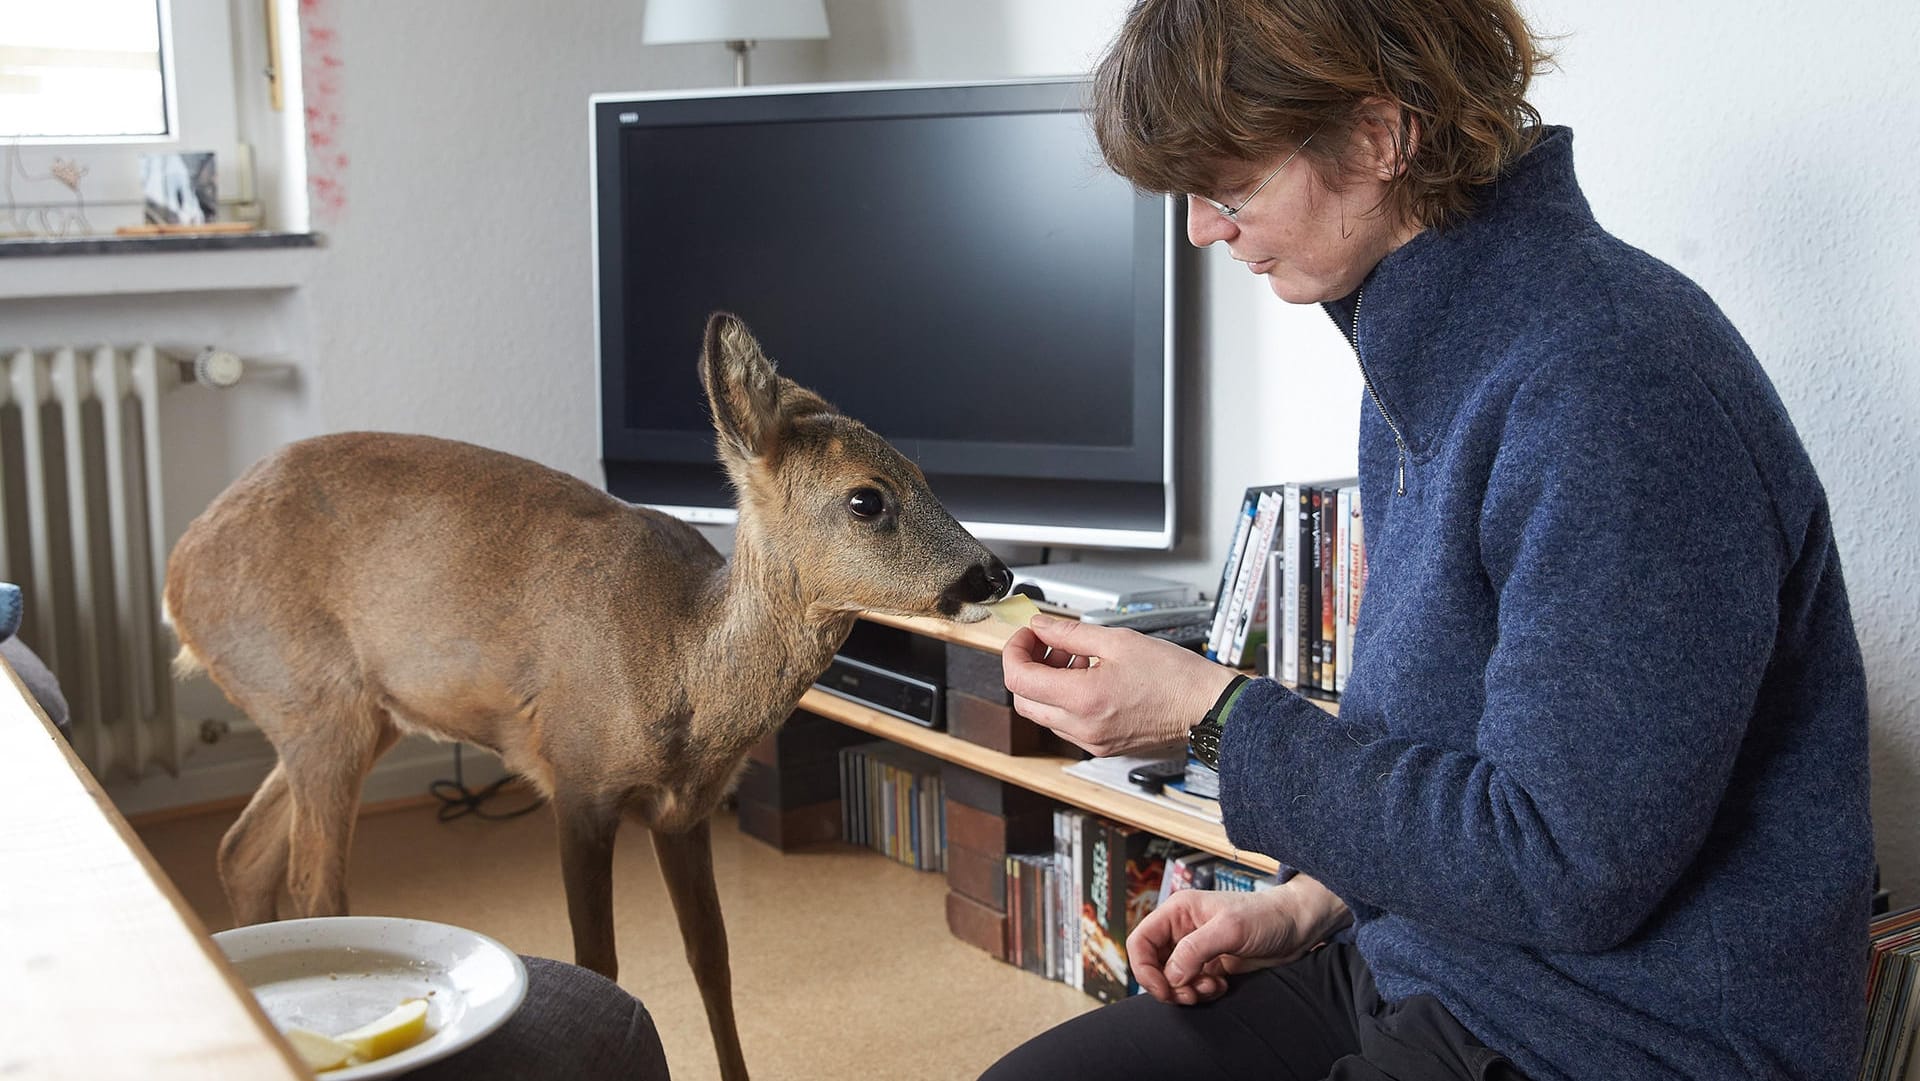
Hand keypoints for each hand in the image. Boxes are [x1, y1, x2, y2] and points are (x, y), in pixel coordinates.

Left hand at [1000, 614, 1240, 757]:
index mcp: (1084, 699)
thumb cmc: (1173, 676)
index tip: (1027, 635)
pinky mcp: (1102, 747)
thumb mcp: (1118, 640)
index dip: (1015, 651)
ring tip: (1074, 657)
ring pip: (1044, 714)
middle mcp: (1083, 727)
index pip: (1020, 679)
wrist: (1205, 707)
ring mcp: (1091, 741)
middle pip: (1024, 700)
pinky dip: (1065, 700)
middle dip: (1028, 668)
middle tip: (1046, 644)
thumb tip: (1040, 626)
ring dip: (1047, 684)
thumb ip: (1070, 633)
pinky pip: (1066, 724)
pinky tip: (1087, 676)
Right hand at [1127, 875, 1351, 1005]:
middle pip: (1153, 965)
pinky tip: (1222, 986)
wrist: (1298, 928)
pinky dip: (1201, 993)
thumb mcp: (1230, 929)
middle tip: (1192, 994)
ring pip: (1172, 980)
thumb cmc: (1267, 917)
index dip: (1145, 970)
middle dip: (1169, 986)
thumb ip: (1195, 950)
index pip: (1141, 942)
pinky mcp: (1210, 966)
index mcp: (1178, 912)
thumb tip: (1170, 976)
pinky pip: (1191, 987)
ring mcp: (1196, 950)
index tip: (1165, 990)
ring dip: (1187, 992)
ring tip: (1212, 987)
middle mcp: (1182, 930)